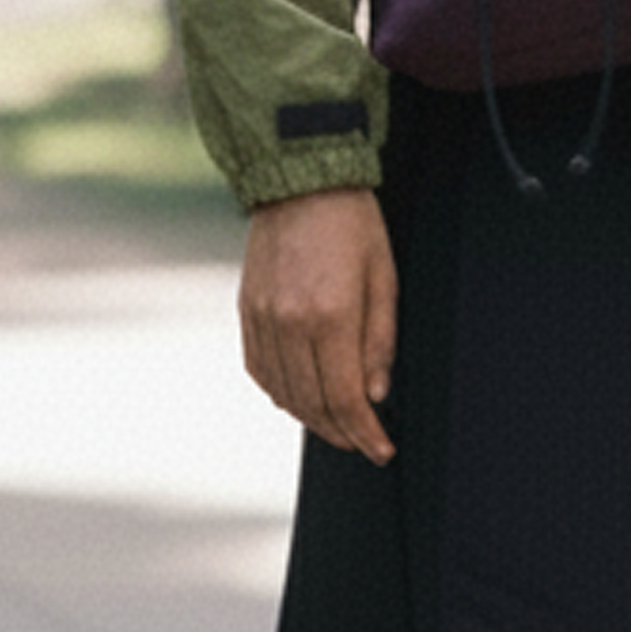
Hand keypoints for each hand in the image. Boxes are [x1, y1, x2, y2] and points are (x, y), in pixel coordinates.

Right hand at [240, 186, 397, 463]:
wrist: (300, 180)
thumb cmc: (354, 225)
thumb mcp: (384, 279)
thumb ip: (379, 342)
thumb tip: (374, 396)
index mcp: (329, 315)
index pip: (345, 397)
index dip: (365, 433)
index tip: (382, 451)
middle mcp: (289, 323)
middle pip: (312, 403)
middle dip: (341, 432)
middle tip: (364, 444)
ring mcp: (262, 318)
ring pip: (283, 393)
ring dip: (311, 419)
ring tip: (338, 426)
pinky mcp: (246, 310)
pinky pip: (259, 369)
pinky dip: (280, 393)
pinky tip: (301, 398)